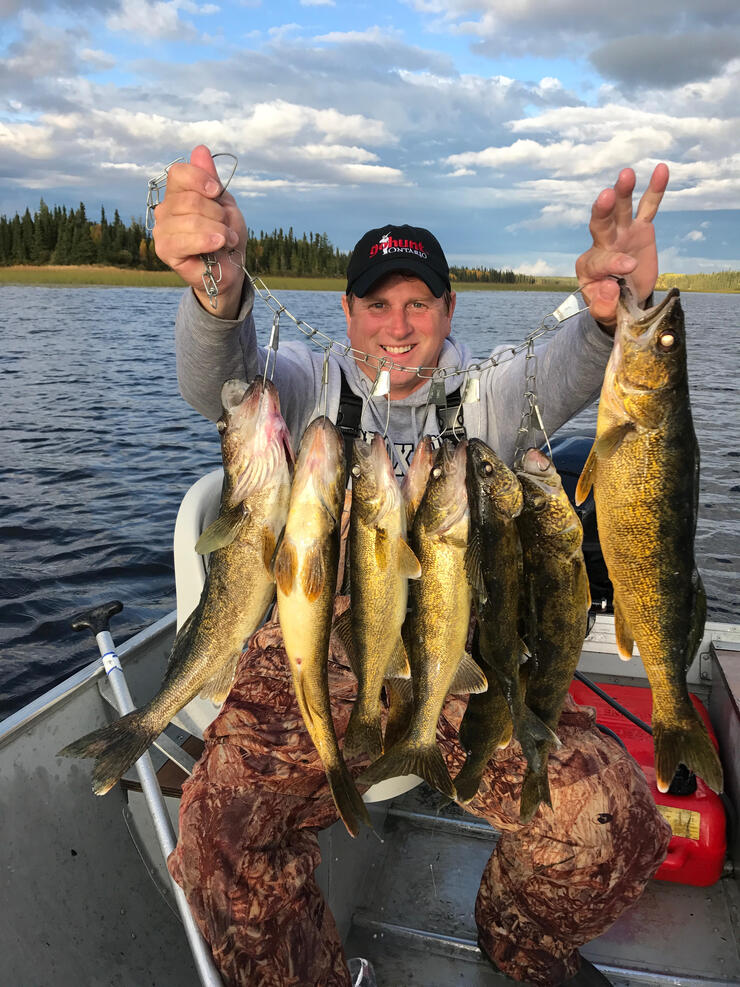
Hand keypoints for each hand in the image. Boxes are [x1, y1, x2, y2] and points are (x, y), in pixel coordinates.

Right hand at [151, 145, 246, 318]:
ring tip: (226, 240)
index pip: (179, 173)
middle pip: (190, 199)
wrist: (231, 268)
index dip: (201, 179)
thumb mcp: (224, 204)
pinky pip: (183, 240)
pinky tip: (218, 245)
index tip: (217, 192)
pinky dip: (206, 241)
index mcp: (177, 194)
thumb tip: (200, 149)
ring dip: (217, 230)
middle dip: (217, 214)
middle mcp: (165, 210)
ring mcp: (162, 230)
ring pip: (190, 220)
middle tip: (227, 227)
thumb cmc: (227, 236)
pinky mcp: (164, 250)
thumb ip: (211, 179)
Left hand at [575, 164, 668, 328]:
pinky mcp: (640, 229)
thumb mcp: (604, 313)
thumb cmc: (610, 306)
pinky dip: (654, 190)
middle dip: (603, 211)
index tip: (628, 266)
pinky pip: (647, 208)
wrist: (624, 301)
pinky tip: (661, 170)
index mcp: (589, 266)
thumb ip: (603, 304)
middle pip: (600, 225)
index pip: (600, 260)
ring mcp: (621, 233)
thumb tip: (608, 287)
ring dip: (622, 192)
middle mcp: (602, 244)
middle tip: (607, 196)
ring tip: (626, 174)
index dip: (614, 262)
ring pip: (620, 211)